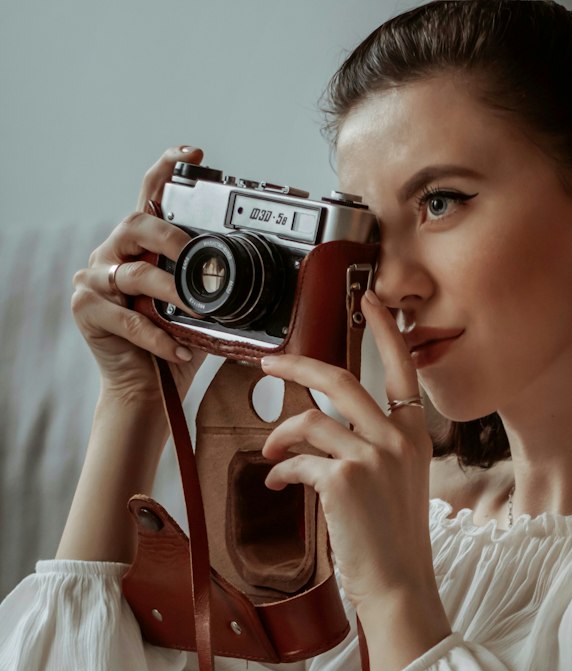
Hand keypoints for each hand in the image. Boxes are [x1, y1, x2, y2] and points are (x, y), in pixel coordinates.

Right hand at [71, 144, 206, 406]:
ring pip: (135, 274)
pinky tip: (179, 350)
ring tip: (196, 313)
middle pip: (135, 225)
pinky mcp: (87, 310)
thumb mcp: (200, 314)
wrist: (143, 392)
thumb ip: (214, 292)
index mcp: (140, 248)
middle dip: (169, 237)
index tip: (194, 155)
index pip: (149, 197)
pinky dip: (157, 336)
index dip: (166, 170)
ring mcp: (95, 281)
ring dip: (171, 293)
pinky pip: (127, 318)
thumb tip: (263, 283)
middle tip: (194, 254)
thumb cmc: (171, 349)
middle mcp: (113, 256)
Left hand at [259, 290, 437, 617]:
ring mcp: (372, 457)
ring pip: (310, 422)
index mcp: (415, 436)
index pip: (402, 369)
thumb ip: (375, 451)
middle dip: (297, 367)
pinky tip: (279, 485)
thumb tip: (322, 432)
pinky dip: (282, 471)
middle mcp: (398, 438)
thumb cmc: (395, 545)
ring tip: (271, 456)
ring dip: (280, 436)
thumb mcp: (399, 486)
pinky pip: (298, 459)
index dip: (385, 331)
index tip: (372, 300)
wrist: (399, 588)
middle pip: (340, 379)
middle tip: (270, 365)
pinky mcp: (343, 479)